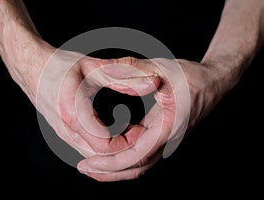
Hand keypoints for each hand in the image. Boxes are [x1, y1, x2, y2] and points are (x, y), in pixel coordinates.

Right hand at [17, 44, 159, 156]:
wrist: (31, 68)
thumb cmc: (61, 65)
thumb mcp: (94, 67)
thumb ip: (123, 76)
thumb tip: (152, 82)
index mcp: (74, 115)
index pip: (107, 148)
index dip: (129, 143)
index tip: (141, 127)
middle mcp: (67, 131)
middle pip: (102, 160)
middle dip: (126, 150)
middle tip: (141, 129)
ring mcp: (64, 136)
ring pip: (95, 159)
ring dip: (117, 149)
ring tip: (133, 129)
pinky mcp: (65, 135)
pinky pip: (88, 151)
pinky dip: (106, 147)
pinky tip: (118, 129)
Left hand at [77, 57, 228, 180]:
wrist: (215, 82)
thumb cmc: (191, 76)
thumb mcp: (162, 68)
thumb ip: (133, 67)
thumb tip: (105, 65)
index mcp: (167, 128)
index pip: (136, 157)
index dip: (110, 164)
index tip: (87, 163)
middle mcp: (167, 140)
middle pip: (136, 169)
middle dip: (108, 172)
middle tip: (82, 167)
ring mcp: (165, 140)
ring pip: (139, 164)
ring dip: (115, 166)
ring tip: (92, 161)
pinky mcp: (162, 136)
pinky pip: (142, 152)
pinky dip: (124, 154)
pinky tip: (111, 143)